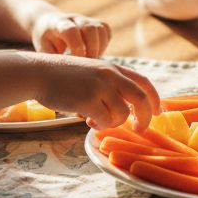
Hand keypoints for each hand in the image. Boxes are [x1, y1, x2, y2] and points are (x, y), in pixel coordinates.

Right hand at [29, 53, 161, 130]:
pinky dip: (100, 126)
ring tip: (98, 121)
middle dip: (145, 118)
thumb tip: (128, 107)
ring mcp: (99, 87)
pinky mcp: (87, 99)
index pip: (144, 83)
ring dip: (113, 123)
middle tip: (140, 129)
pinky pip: (104, 120)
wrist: (39, 72)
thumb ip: (110, 84)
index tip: (158, 113)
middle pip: (141, 99)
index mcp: (114, 68)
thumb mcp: (92, 71)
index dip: (155, 100)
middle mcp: (110, 75)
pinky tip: (88, 121)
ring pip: (122, 114)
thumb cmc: (64, 76)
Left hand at [32, 11, 111, 56]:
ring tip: (91, 60)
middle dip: (91, 49)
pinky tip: (95, 53)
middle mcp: (74, 18)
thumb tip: (68, 75)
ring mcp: (86, 19)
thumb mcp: (43, 50)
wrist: (47, 23)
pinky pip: (106, 30)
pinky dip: (105, 44)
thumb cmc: (46, 41)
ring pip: (101, 29)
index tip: (74, 61)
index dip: (76, 47)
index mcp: (58, 24)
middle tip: (86, 64)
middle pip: (90, 28)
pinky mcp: (96, 22)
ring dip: (100, 47)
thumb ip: (56, 60)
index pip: (71, 31)